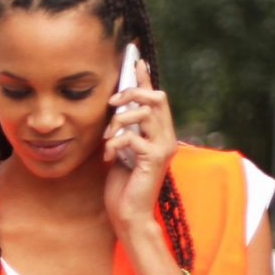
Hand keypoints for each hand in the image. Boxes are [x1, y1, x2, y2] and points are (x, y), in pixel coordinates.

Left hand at [102, 57, 177, 234]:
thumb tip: (114, 112)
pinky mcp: (154, 159)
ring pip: (146, 112)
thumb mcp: (120, 152)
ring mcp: (163, 147)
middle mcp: (166, 137)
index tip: (134, 59)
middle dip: (131, 94)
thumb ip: (123, 132)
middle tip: (112, 104)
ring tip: (107, 139)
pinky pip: (132, 136)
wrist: (128, 215)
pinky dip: (115, 143)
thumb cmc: (123, 187)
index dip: (145, 78)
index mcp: (159, 134)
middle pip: (156, 97)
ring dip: (120, 120)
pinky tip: (108, 158)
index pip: (155, 98)